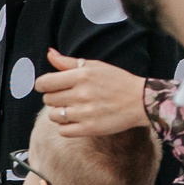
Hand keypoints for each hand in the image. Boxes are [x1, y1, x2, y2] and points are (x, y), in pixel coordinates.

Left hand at [34, 52, 149, 135]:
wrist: (141, 101)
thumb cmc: (117, 81)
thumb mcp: (94, 66)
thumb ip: (68, 62)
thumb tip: (49, 53)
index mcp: (81, 76)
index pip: (44, 83)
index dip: (43, 85)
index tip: (48, 86)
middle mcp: (81, 94)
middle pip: (48, 99)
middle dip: (55, 98)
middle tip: (69, 97)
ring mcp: (84, 113)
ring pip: (53, 116)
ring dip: (60, 113)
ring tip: (73, 108)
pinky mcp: (89, 128)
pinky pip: (63, 131)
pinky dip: (67, 127)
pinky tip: (77, 120)